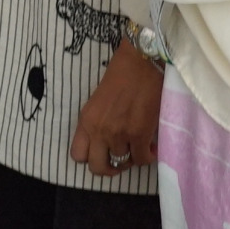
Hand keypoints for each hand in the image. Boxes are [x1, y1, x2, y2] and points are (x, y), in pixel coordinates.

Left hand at [71, 44, 160, 176]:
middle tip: (122, 158)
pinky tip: (152, 146)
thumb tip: (106, 143)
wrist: (142, 61)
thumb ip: (97, 122)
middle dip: (111, 167)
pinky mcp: (140, 134)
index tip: (103, 152)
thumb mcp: (98, 101)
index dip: (91, 157)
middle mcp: (99, 130)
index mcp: (86, 120)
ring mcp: (119, 134)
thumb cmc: (122, 73)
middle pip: (97, 167)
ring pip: (123, 163)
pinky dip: (148, 156)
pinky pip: (142, 159)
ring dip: (132, 158)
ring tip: (139, 146)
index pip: (77, 155)